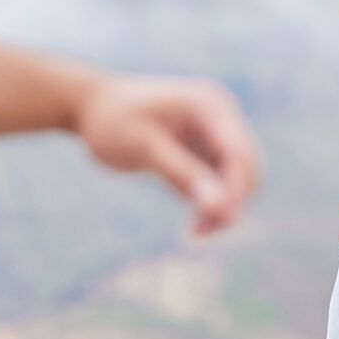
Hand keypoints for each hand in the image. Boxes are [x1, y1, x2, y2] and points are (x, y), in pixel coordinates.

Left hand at [74, 76, 260, 237]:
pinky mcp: (203, 151)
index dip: (237, 188)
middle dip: (231, 202)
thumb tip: (220, 207)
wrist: (92, 108)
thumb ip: (182, 174)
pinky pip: (220, 185)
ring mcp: (213, 134)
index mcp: (209, 106)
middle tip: (200, 232)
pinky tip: (192, 228)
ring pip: (237, 180)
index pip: (239, 151)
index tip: (220, 221)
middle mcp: (219, 117)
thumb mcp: (144, 147)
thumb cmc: (113, 122)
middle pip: (246, 168)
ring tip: (194, 233)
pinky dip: (211, 206)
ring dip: (223, 208)